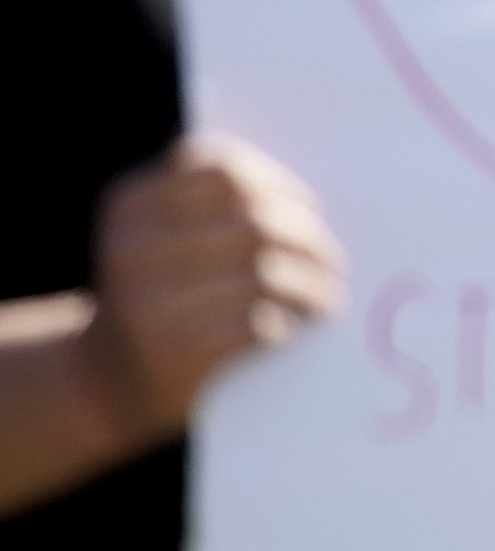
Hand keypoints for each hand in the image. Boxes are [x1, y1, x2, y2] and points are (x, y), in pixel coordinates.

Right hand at [93, 139, 341, 443]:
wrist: (106, 380)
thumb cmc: (159, 295)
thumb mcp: (163, 238)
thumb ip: (219, 208)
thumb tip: (309, 201)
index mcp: (129, 207)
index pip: (221, 170)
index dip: (278, 184)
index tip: (307, 208)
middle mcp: (129, 250)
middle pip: (254, 221)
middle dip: (308, 239)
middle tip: (331, 260)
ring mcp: (146, 304)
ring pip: (264, 273)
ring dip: (310, 284)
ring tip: (325, 295)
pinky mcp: (172, 354)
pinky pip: (257, 323)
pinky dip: (290, 321)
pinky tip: (298, 324)